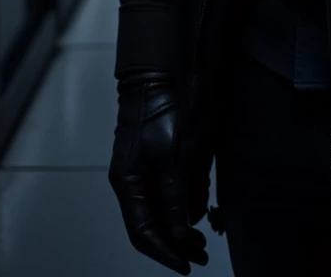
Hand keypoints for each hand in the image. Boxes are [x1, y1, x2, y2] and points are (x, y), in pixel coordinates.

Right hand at [109, 73, 208, 273]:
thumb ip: (174, 195)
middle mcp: (134, 181)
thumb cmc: (162, 110)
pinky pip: (169, 191)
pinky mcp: (159, 159)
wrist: (162, 73)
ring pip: (161, 210)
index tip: (188, 265)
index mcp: (128, 183)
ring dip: (180, 227)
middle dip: (175, 243)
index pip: (143, 232)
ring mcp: (146, 170)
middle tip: (201, 254)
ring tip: (202, 239)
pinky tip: (199, 208)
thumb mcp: (171, 155)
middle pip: (152, 224)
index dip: (165, 252)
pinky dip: (183, 204)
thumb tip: (178, 232)